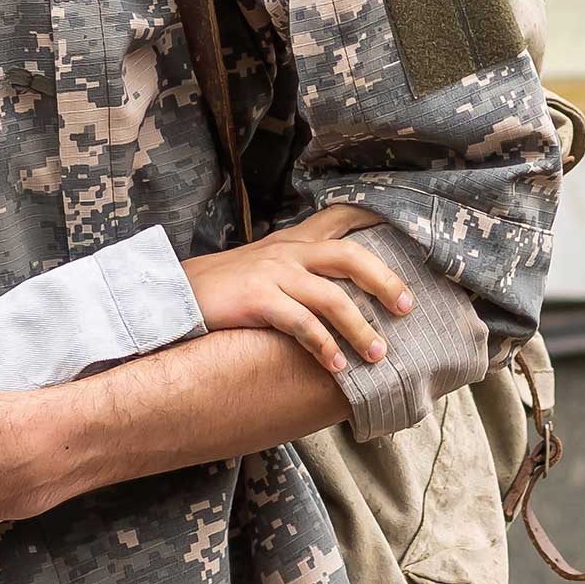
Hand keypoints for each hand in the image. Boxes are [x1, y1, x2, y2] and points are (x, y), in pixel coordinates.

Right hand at [182, 205, 412, 373]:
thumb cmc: (223, 288)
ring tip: (378, 354)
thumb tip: (341, 290)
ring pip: (332, 297)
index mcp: (291, 241)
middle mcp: (287, 252)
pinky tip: (336, 366)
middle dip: (384, 281)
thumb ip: (299, 269)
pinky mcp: (257, 298)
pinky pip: (301, 323)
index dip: (376, 218)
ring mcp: (272, 273)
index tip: (410, 229)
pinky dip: (324, 346)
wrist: (173, 293)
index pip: (340, 217)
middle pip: (350, 256)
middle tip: (407, 308)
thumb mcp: (263, 266)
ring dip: (360, 329)